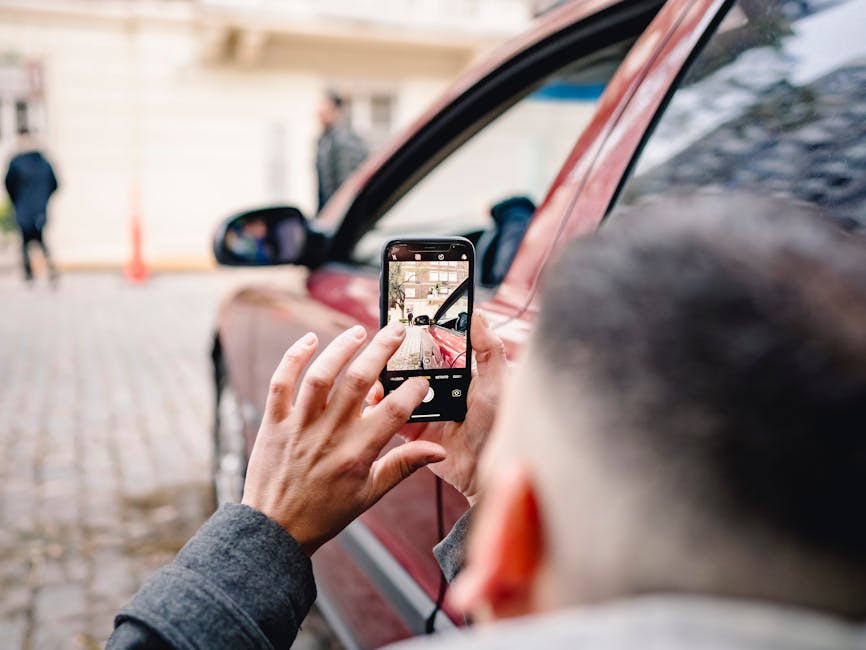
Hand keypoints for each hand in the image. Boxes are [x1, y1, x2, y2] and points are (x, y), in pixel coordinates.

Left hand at [242, 322, 446, 554]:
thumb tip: (438, 451)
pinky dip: (293, 358)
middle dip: (382, 350)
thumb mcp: (370, 494)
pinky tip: (310, 340)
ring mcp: (299, 426)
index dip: (413, 391)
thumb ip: (404, 466)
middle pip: (359, 381)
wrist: (275, 529)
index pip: (394, 412)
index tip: (422, 380)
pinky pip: (281, 383)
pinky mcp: (275, 422)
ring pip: (321, 376)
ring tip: (359, 331)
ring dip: (341, 348)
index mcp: (357, 453)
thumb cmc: (325, 512)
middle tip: (397, 331)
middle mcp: (330, 434)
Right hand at [366, 311, 506, 505]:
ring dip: (382, 381)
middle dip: (393, 357)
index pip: (435, 347)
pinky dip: (378, 409)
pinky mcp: (411, 430)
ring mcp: (423, 408)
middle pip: (410, 366)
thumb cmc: (498, 426)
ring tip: (372, 374)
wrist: (484, 470)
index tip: (402, 320)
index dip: (419, 335)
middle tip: (378, 346)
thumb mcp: (497, 383)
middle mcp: (439, 387)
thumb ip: (489, 350)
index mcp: (459, 372)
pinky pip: (389, 416)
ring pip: (396, 389)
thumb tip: (478, 314)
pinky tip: (371, 402)